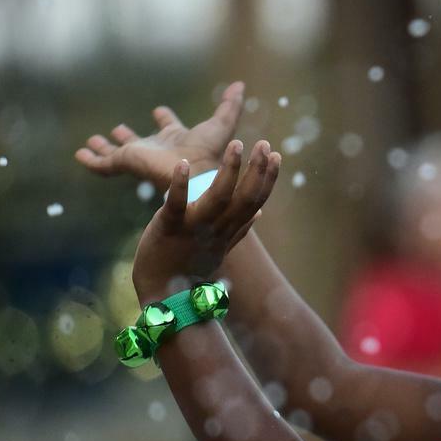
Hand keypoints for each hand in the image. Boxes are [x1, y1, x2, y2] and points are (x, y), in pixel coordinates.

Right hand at [76, 81, 245, 192]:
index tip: (159, 111)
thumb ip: (230, 105)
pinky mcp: (126, 164)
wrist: (196, 178)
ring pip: (117, 152)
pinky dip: (91, 160)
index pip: (170, 127)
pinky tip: (79, 155)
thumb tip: (240, 85)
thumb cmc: (212, 154)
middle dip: (128, 135)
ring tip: (91, 140)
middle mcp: (157, 149)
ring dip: (104, 146)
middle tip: (117, 128)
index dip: (165, 119)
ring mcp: (140, 157)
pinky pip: (104, 164)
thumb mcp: (222, 124)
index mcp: (178, 140)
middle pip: (140, 140)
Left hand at [131, 139, 279, 300]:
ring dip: (229, 171)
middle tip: (263, 143)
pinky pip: (177, 205)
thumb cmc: (189, 270)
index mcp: (229, 230)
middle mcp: (217, 229)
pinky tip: (184, 164)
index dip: (267, 178)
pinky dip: (180, 185)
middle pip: (244, 198)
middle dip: (256, 170)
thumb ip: (239, 229)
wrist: (164, 298)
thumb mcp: (220, 248)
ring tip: (236, 144)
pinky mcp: (168, 228)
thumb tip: (258, 213)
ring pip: (218, 198)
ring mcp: (194, 229)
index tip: (275, 155)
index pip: (255, 201)